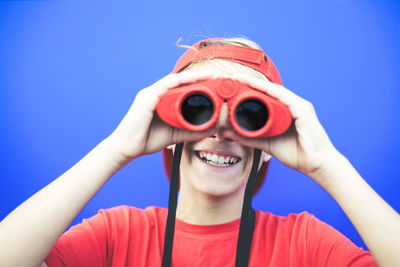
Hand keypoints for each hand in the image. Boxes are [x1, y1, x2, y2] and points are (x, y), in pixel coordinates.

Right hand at [107, 71, 217, 161]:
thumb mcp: (176, 134)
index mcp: (161, 99)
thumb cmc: (147, 140)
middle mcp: (156, 93)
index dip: (200, 82)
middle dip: (200, 77)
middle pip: (181, 80)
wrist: (126, 149)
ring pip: (175, 81)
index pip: (183, 86)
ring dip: (193, 77)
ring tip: (210, 77)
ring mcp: (150, 94)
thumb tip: (213, 128)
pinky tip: (193, 80)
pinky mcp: (146, 99)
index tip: (217, 82)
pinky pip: (165, 86)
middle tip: (219, 77)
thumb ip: (192, 130)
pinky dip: (179, 82)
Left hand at [221, 74, 339, 179]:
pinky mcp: (303, 109)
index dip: (249, 89)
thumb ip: (250, 138)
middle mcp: (292, 105)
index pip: (265, 96)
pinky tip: (256, 85)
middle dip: (250, 83)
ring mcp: (299, 105)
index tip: (233, 85)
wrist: (316, 165)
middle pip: (268, 90)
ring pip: (274, 90)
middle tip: (232, 78)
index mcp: (286, 111)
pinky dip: (269, 90)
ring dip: (257, 83)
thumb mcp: (267, 144)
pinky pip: (284, 96)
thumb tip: (229, 133)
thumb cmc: (297, 154)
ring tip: (240, 79)